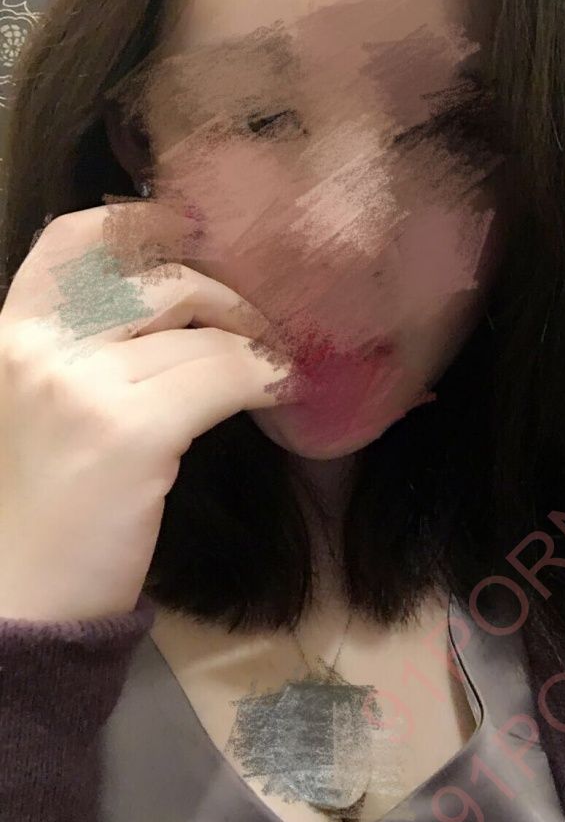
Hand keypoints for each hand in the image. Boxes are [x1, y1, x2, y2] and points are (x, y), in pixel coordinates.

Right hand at [0, 202, 296, 620]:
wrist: (23, 597)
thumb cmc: (45, 502)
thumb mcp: (47, 402)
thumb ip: (93, 346)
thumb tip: (189, 297)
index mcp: (13, 333)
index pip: (74, 238)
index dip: (144, 224)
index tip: (198, 238)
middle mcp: (38, 346)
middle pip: (159, 276)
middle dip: (225, 294)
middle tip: (260, 326)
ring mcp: (81, 386)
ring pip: (203, 329)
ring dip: (256, 342)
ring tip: (275, 365)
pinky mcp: (130, 433)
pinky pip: (224, 375)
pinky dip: (264, 378)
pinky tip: (281, 391)